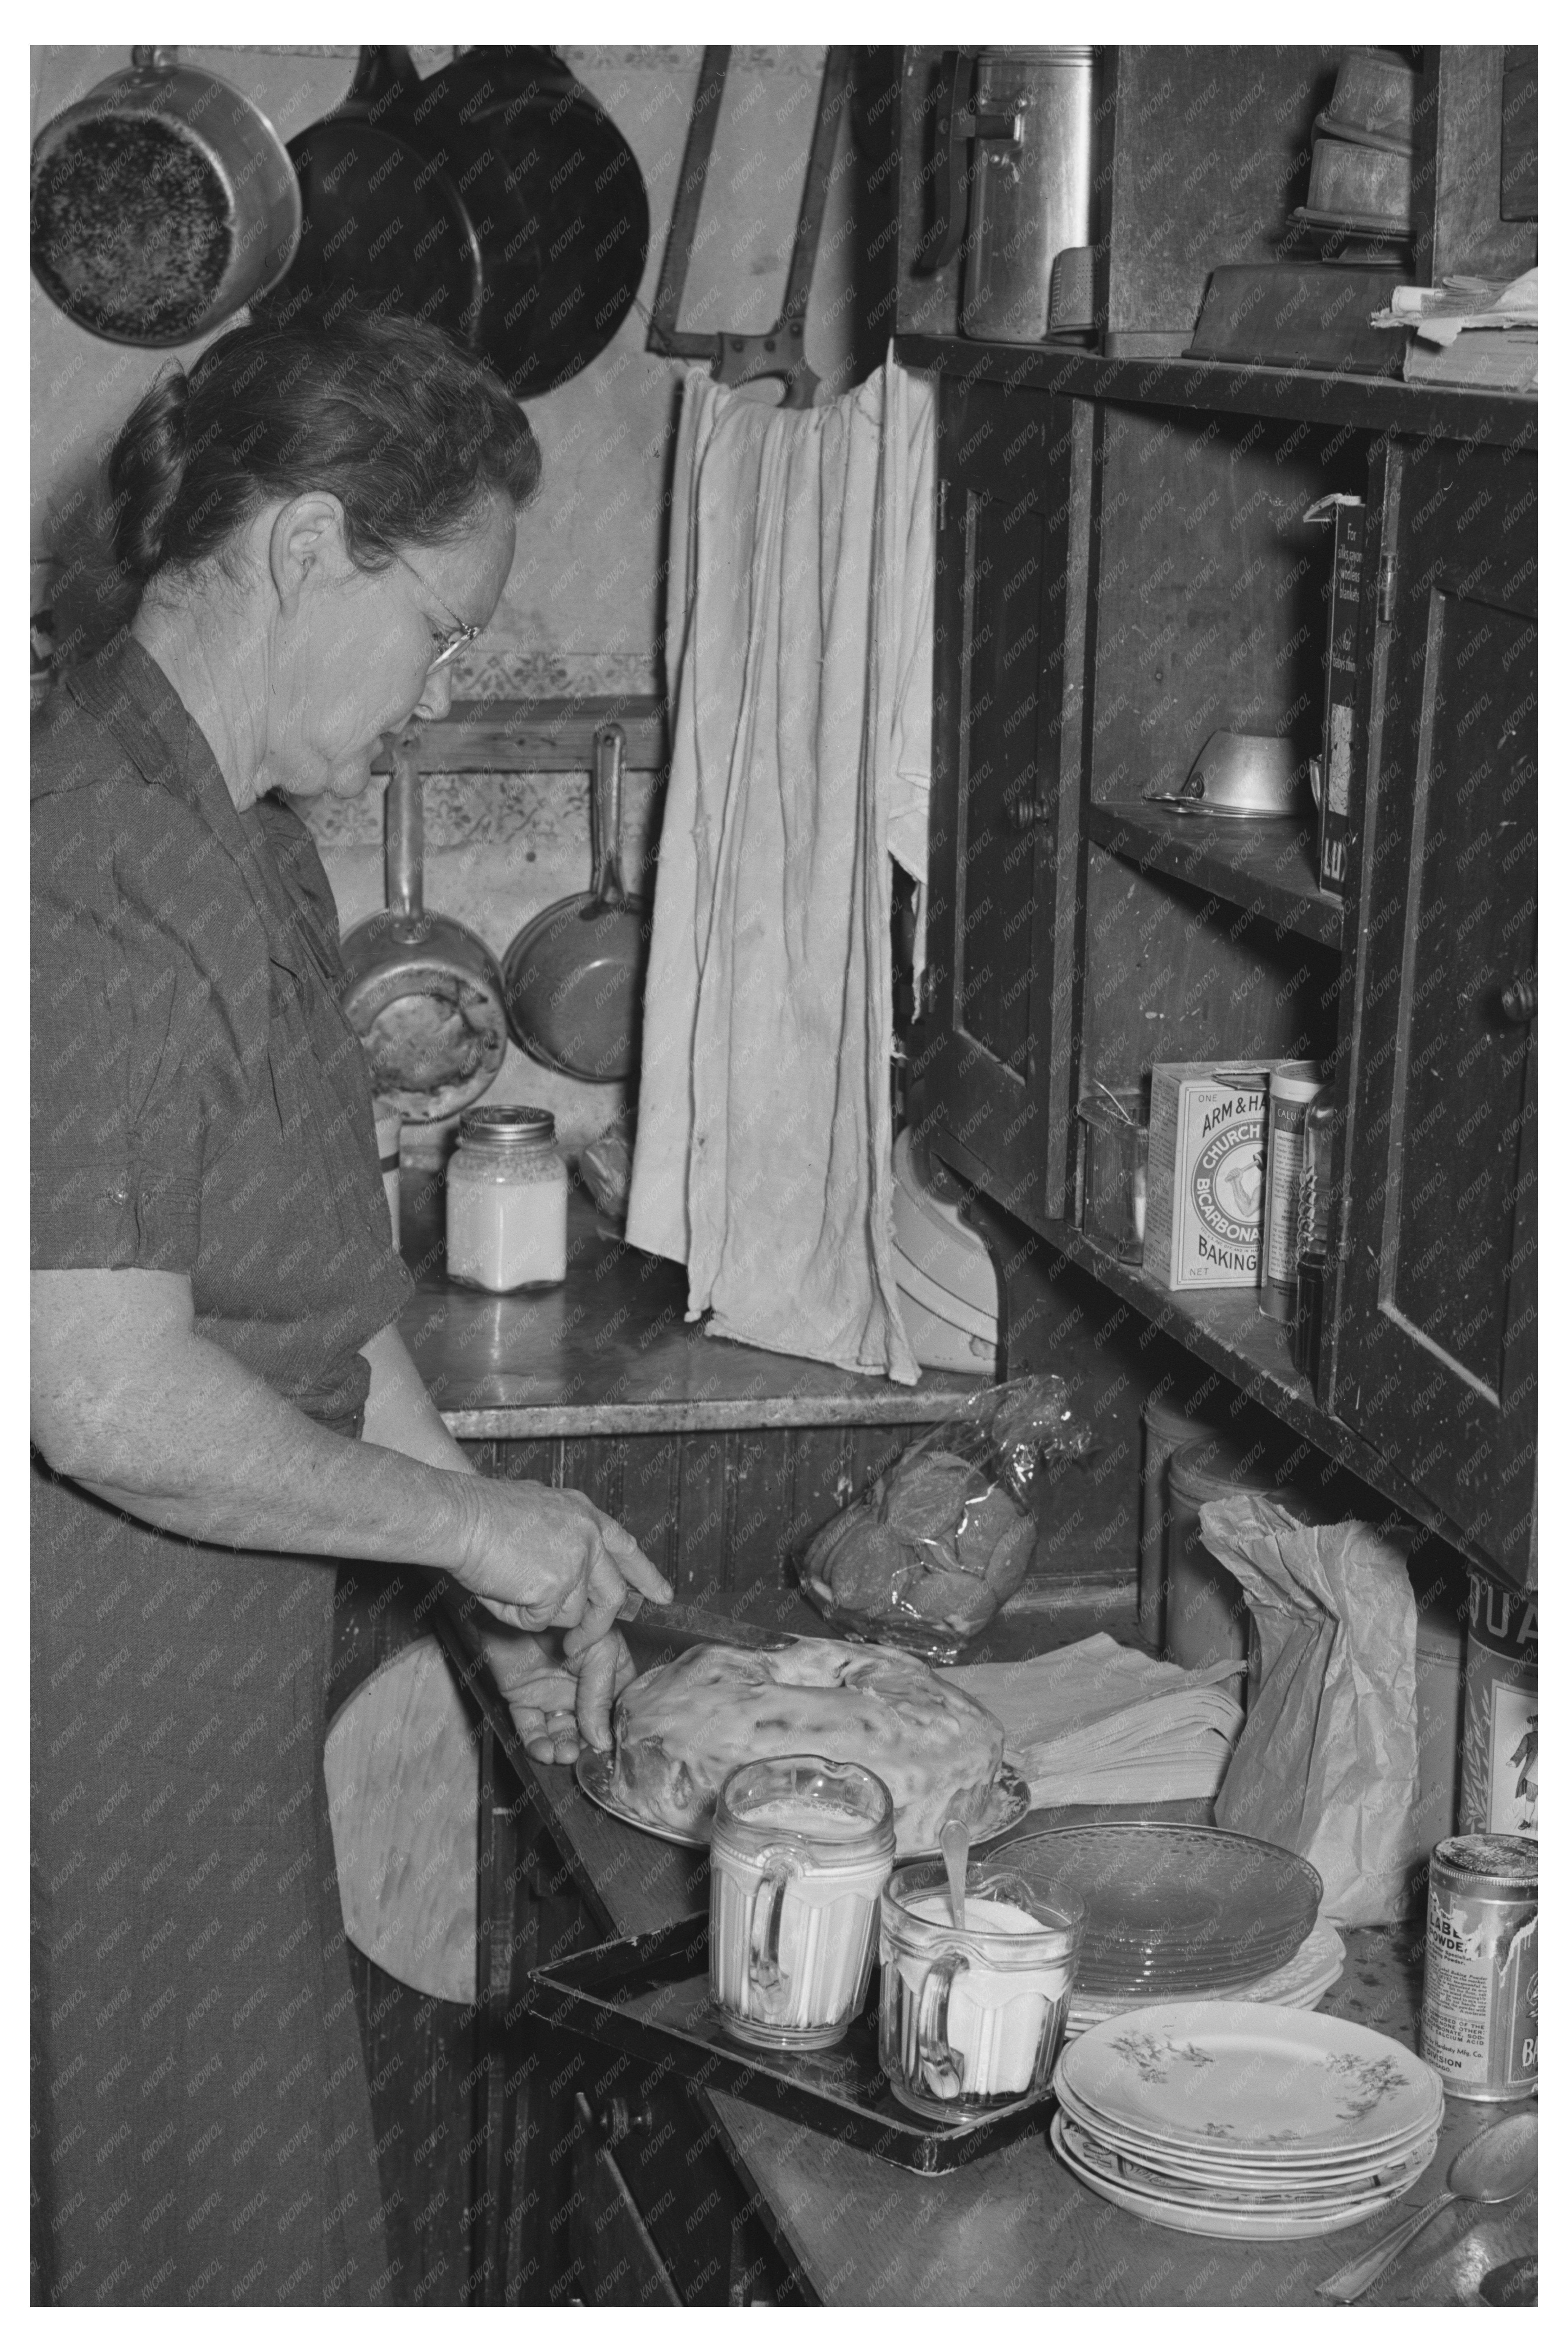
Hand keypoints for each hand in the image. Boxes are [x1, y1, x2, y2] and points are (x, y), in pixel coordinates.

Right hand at [462, 1479, 668, 1639]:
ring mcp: (577, 1562)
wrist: (458, 1516)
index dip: (646, 1575)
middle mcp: (589, 1537)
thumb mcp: (536, 1512)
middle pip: (611, 1595)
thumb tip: (569, 1573)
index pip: (626, 1548)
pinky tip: (504, 1591)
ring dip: (543, 1615)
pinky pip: (544, 1622)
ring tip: (510, 1587)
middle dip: (596, 1627)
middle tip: (576, 1647)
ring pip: (574, 1614)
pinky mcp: (558, 1588)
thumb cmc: (480, 1512)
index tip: (662, 1596)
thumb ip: (562, 1539)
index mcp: (584, 1514)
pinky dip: (521, 1618)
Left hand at [482, 1625, 636, 1764]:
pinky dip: (536, 1744)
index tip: (618, 1751)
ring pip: (561, 1732)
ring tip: (565, 1754)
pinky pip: (531, 1728)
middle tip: (586, 1759)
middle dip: (588, 1746)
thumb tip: (603, 1741)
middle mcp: (582, 1685)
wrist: (516, 1599)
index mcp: (608, 1670)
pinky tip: (544, 1750)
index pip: (618, 1707)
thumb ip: (600, 1694)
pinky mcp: (523, 1697)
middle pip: (589, 1726)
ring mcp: (553, 1692)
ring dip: (564, 1749)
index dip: (618, 1730)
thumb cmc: (567, 1613)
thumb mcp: (599, 1649)